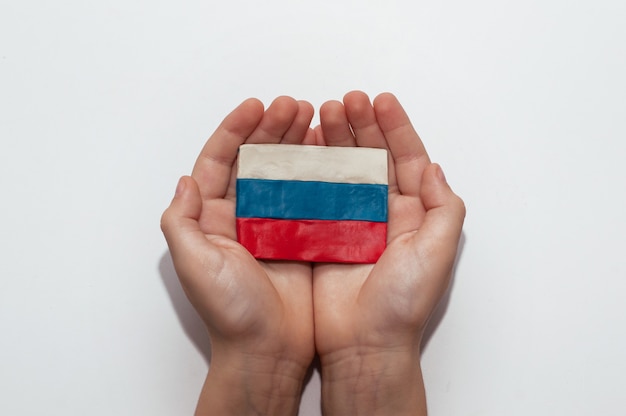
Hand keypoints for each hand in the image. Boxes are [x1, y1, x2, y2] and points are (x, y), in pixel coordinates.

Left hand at [161, 96, 315, 415]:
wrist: (269, 349)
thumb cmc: (230, 312)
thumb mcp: (194, 264)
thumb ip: (182, 221)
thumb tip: (186, 180)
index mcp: (212, 217)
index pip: (220, 161)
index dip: (235, 130)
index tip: (256, 106)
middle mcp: (242, 215)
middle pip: (255, 159)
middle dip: (272, 128)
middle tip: (295, 106)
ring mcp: (274, 224)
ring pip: (284, 172)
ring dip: (296, 143)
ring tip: (315, 118)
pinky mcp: (302, 235)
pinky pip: (310, 195)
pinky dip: (319, 172)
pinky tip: (329, 153)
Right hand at [312, 91, 465, 414]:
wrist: (363, 343)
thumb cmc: (402, 303)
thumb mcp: (437, 252)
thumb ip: (443, 207)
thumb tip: (433, 167)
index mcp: (413, 213)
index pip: (406, 159)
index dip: (396, 128)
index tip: (381, 100)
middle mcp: (382, 213)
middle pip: (372, 158)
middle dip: (361, 126)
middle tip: (346, 101)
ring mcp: (350, 222)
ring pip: (342, 170)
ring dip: (335, 141)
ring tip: (323, 114)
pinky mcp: (322, 234)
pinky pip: (315, 194)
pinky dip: (310, 169)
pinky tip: (304, 148)